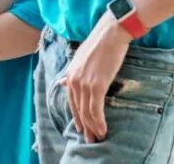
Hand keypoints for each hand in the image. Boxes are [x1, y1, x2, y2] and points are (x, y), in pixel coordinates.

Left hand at [60, 11, 130, 142]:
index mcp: (70, 74)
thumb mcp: (80, 58)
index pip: (72, 101)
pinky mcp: (97, 85)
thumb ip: (73, 72)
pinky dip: (99, 122)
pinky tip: (103, 129)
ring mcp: (84, 84)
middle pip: (78, 109)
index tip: (82, 128)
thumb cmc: (99, 44)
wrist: (110, 34)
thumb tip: (63, 82)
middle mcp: (74, 80)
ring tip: (98, 137)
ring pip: (87, 112)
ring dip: (93, 127)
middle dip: (85, 126)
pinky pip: (96, 109)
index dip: (77, 116)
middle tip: (90, 139)